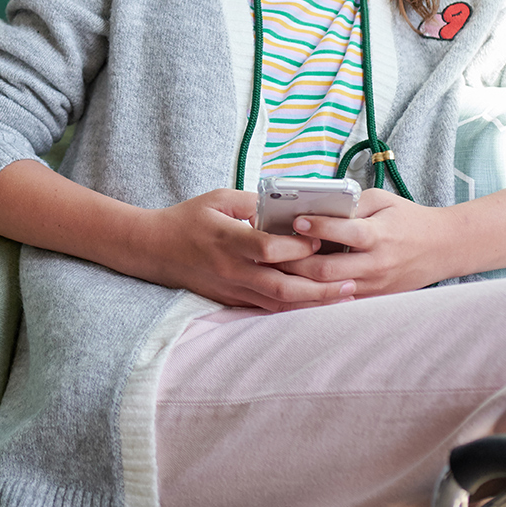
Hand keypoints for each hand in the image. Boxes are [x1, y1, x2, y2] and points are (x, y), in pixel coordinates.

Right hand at [126, 189, 355, 311]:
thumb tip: (287, 207)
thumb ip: (253, 203)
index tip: (321, 240)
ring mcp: (231, 289)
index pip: (269, 249)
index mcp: (228, 240)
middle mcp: (232, 270)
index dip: (298, 247)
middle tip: (351, 284)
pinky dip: (293, 307)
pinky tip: (316, 303)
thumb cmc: (187, 219)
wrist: (154, 249)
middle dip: (319, 288)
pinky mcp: (231, 300)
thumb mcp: (218, 198)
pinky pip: (266, 308)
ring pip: (277, 303)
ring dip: (313, 303)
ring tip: (345, 297)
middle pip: (281, 286)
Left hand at [292, 189, 457, 297]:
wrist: (443, 248)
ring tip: (276, 269)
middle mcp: (376, 264)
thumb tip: (315, 204)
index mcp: (379, 235)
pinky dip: (316, 293)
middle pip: (327, 270)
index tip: (295, 220)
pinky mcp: (374, 298)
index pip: (344, 233)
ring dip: (300, 281)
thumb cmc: (408, 219)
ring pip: (329, 290)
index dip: (317, 227)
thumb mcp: (382, 200)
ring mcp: (375, 285)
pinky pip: (339, 299)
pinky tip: (296, 284)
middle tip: (272, 251)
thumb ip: (351, 203)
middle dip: (295, 262)